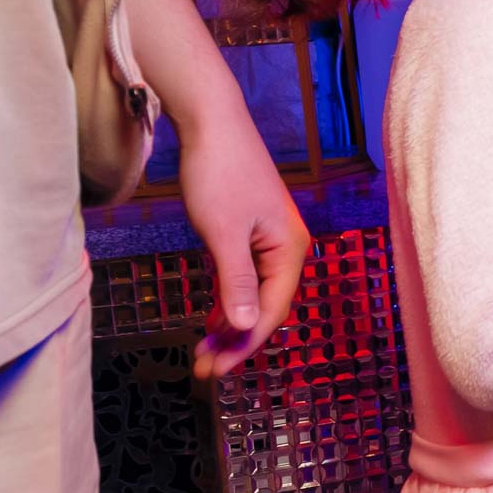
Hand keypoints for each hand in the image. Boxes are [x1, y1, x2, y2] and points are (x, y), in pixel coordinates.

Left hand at [180, 124, 310, 380]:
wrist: (212, 122)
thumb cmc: (220, 172)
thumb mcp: (223, 231)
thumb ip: (234, 280)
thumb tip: (242, 325)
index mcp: (290, 249)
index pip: (269, 310)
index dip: (243, 343)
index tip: (214, 370)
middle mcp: (286, 249)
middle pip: (264, 307)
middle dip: (235, 340)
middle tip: (203, 370)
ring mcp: (269, 241)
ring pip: (252, 296)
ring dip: (229, 324)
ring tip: (204, 352)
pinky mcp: (251, 234)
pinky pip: (243, 279)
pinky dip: (228, 300)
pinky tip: (212, 319)